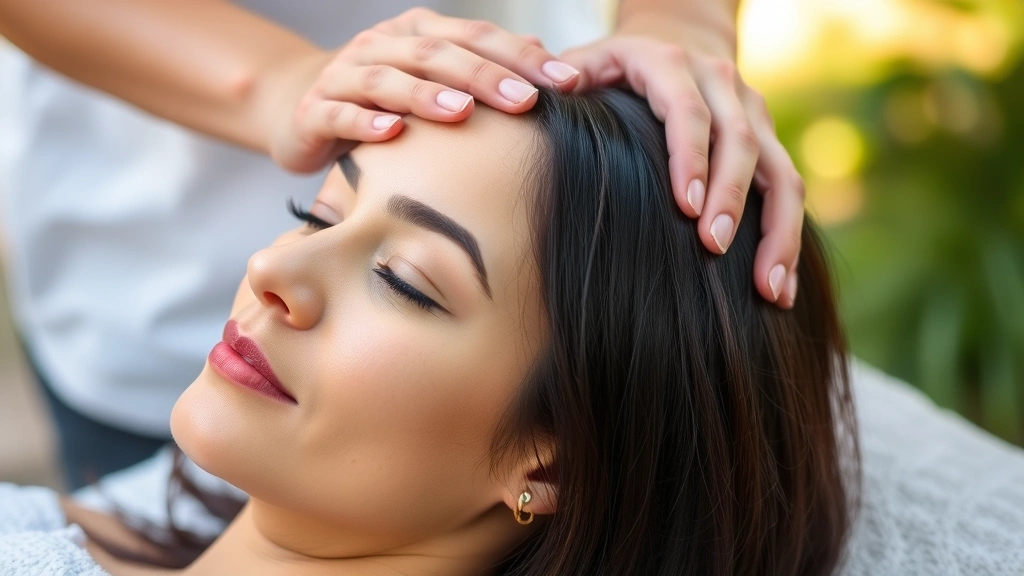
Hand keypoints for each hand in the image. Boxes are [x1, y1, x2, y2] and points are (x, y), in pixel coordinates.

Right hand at [265, 8, 579, 173]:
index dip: (522, 57)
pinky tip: (393, 134)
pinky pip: (340, 114)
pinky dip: (365, 123)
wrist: (305, 109)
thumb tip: (544, 54)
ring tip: (462, 112)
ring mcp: (345, 76)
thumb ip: (484, 66)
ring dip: (426, 94)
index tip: (567, 82)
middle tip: (526, 100)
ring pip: (388, 79)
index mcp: (418, 34)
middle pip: (436, 54)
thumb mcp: (435, 80)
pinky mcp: (315, 111)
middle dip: (485, 76)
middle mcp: (382, 46)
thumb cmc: (386, 100)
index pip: (477, 37)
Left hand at [561, 16, 804, 307]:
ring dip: (778, 232)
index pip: (688, 111)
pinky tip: (780, 289)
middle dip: (731, 198)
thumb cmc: (618, 69)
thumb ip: (566, 73)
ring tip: (767, 290)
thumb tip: (558, 85)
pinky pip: (791, 192)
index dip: (691, 158)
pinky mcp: (771, 140)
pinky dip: (787, 241)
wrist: (677, 40)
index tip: (686, 208)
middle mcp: (722, 85)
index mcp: (673, 66)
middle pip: (741, 142)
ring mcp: (754, 113)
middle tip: (714, 247)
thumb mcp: (590, 59)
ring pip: (781, 173)